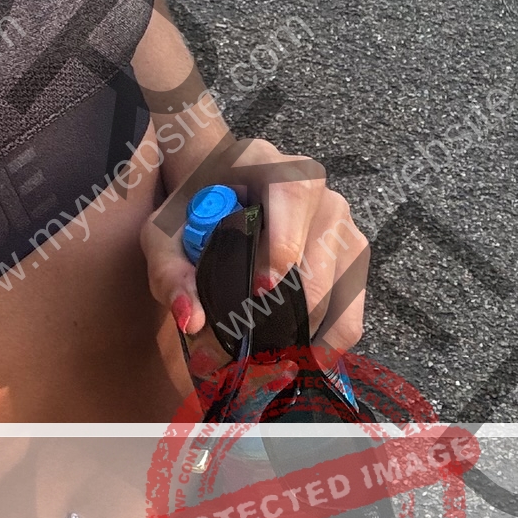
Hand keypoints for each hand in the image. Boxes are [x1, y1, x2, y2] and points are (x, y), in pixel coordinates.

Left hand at [140, 137, 368, 353]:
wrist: (212, 188)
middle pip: (322, 246)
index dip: (282, 245)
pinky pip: (354, 298)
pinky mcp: (349, 247)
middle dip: (294, 302)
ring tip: (280, 355)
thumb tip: (192, 321)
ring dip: (315, 324)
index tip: (259, 290)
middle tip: (261, 341)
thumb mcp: (163, 233)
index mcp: (265, 162)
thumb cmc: (190, 207)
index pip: (290, 195)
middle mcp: (312, 184)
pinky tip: (309, 355)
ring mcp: (338, 215)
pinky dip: (335, 332)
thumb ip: (169, 272)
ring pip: (344, 277)